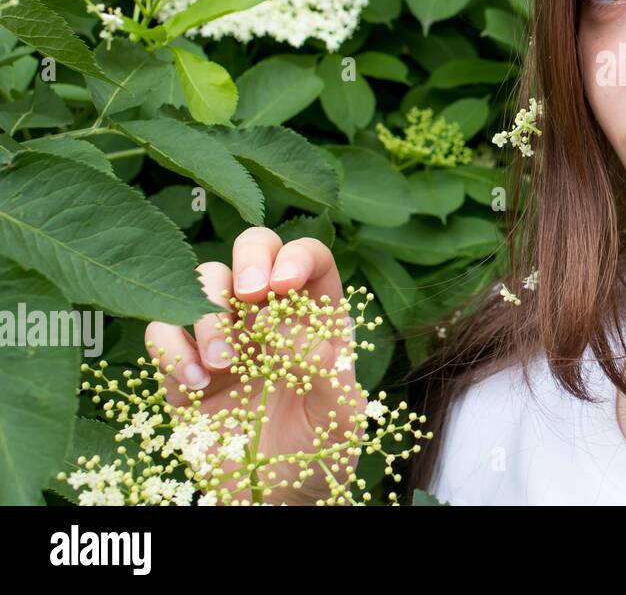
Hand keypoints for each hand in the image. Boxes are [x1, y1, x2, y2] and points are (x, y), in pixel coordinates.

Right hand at [145, 226, 363, 504]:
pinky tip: (196, 384)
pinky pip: (162, 331)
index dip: (296, 256)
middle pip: (253, 248)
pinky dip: (171, 348)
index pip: (309, 258)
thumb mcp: (342, 416)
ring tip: (225, 364)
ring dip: (210, 314)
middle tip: (249, 294)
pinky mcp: (185, 367)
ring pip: (203, 282)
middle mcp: (269, 314)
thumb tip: (295, 335)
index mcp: (317, 316)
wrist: (277, 499)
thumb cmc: (321, 452)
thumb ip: (327, 374)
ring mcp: (225, 337)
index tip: (284, 283)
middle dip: (248, 257)